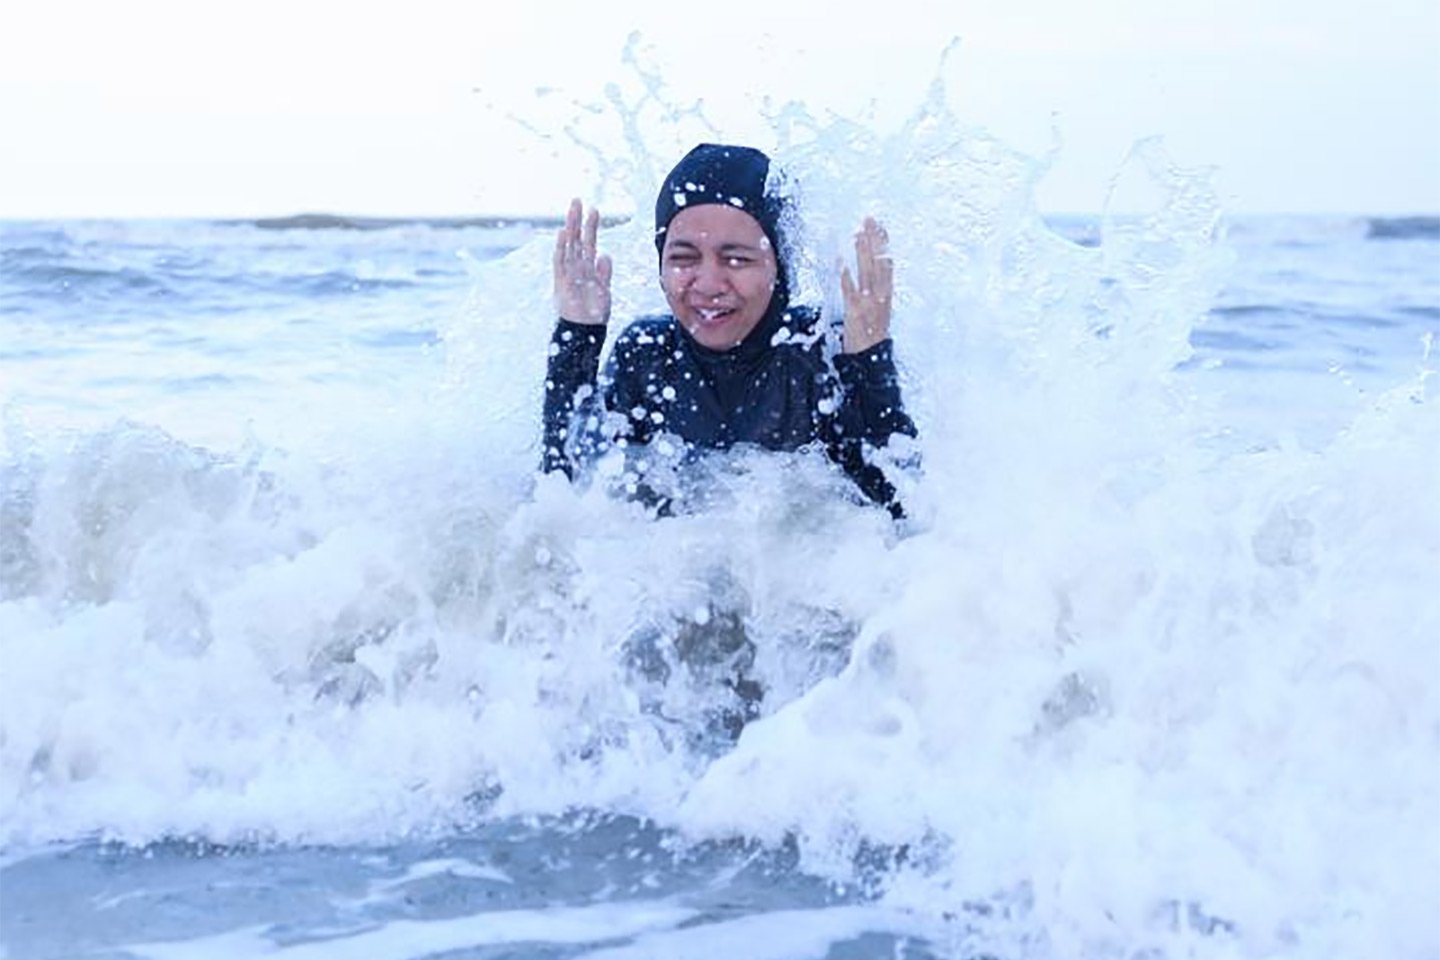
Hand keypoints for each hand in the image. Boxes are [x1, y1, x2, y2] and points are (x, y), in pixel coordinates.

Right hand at [553, 198, 612, 324]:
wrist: (585, 332)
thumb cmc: (592, 314)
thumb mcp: (603, 290)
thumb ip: (604, 273)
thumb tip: (605, 255)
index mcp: (586, 269)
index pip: (588, 243)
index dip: (591, 227)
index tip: (594, 210)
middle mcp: (576, 268)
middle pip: (577, 239)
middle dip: (578, 220)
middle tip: (578, 200)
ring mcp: (568, 273)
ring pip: (569, 245)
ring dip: (571, 226)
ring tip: (573, 209)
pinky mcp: (562, 282)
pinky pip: (561, 261)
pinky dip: (562, 247)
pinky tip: (563, 233)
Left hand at [839, 217, 892, 352]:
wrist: (871, 359)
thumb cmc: (872, 335)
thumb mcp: (878, 311)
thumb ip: (876, 293)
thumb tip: (871, 273)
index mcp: (887, 294)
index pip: (887, 263)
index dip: (884, 244)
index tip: (880, 226)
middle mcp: (880, 296)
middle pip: (879, 263)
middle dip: (874, 241)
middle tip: (869, 221)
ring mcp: (868, 303)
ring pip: (866, 272)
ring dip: (862, 252)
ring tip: (858, 234)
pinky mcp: (854, 312)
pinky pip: (849, 291)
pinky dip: (846, 276)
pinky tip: (841, 262)